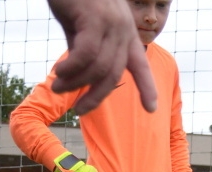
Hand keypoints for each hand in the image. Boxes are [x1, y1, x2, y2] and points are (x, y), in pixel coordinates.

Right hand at [47, 0, 157, 114]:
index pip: (140, 64)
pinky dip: (72, 69)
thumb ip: (84, 48)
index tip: (152, 108)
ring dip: (77, 83)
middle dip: (97, 97)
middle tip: (80, 110)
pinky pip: (86, 55)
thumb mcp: (80, 27)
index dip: (147, 87)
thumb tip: (80, 73)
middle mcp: (123, 30)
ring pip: (99, 68)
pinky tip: (60, 74)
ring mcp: (112, 24)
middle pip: (114, 75)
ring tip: (59, 87)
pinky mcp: (95, 19)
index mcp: (124, 32)